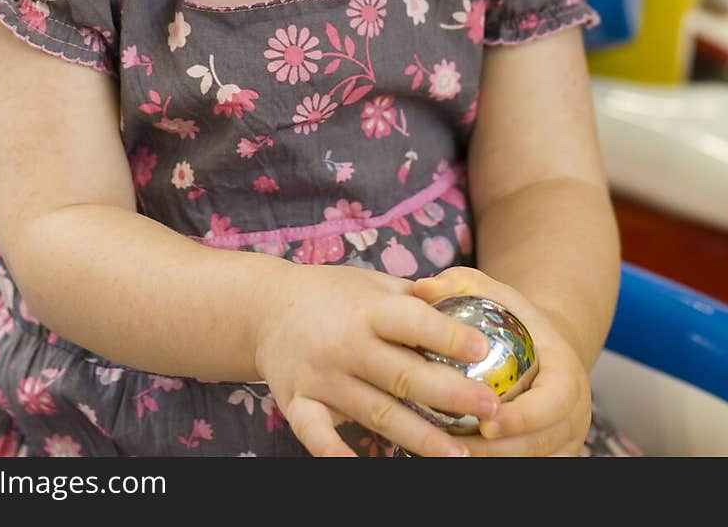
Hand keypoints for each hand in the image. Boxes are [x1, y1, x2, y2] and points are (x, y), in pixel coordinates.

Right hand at [252, 261, 504, 456]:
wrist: (264, 307)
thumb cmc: (332, 294)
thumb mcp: (372, 282)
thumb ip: (415, 297)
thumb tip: (468, 299)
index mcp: (368, 309)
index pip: (412, 321)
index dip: (446, 335)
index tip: (481, 348)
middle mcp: (346, 344)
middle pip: (403, 375)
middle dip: (449, 394)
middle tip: (490, 409)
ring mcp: (322, 377)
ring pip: (377, 412)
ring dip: (419, 437)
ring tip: (458, 455)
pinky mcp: (299, 402)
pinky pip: (318, 435)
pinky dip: (337, 455)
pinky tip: (362, 471)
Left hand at [411, 267, 591, 456]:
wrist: (544, 345)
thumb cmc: (513, 316)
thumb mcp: (490, 290)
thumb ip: (459, 283)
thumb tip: (422, 289)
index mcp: (567, 374)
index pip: (552, 403)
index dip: (522, 418)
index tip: (486, 422)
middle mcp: (574, 412)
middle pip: (540, 443)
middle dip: (498, 451)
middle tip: (456, 448)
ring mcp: (567, 438)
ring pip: (535, 462)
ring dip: (494, 462)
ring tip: (453, 456)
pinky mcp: (555, 455)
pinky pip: (531, 467)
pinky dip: (497, 465)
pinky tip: (460, 459)